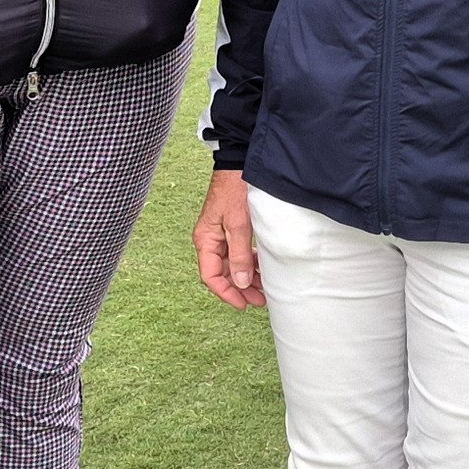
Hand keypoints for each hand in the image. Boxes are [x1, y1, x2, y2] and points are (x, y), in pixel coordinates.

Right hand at [194, 169, 265, 308]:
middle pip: (222, 273)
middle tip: (259, 300)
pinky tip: (260, 268)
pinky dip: (248, 263)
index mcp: (205, 240)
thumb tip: (239, 282)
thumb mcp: (239, 224)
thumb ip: (239, 255)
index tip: (243, 304)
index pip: (211, 276)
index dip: (226, 293)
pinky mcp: (230, 229)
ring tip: (263, 288)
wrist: (238, 165)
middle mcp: (210, 240)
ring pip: (231, 265)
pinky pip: (237, 253)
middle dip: (239, 288)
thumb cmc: (234, 190)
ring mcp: (220, 235)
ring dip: (246, 277)